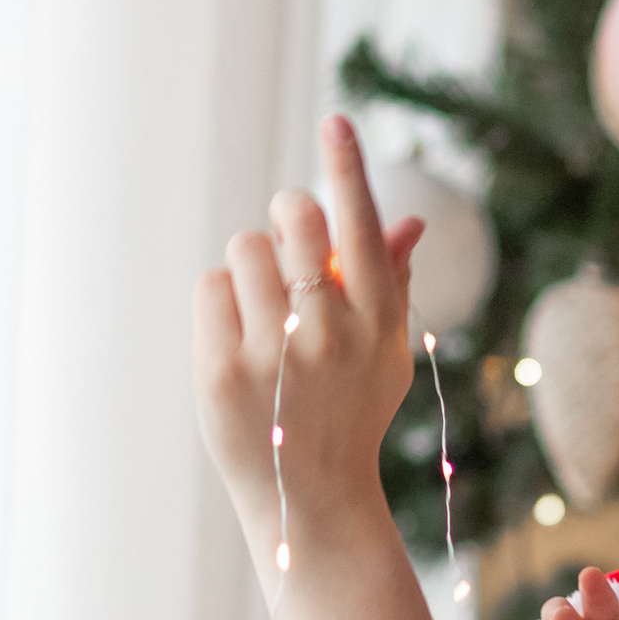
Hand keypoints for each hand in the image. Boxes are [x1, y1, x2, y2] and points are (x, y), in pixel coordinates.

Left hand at [193, 115, 420, 590]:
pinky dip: (220, 303)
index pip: (362, 226)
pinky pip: (209, 287)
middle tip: (287, 250)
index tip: (335, 119)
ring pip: (245, 247)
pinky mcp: (221, 371)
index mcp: (376, 321)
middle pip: (293, 219)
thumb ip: (392, 282)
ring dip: (250, 268)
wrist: (310, 500)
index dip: (348, 169)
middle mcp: (328, 332)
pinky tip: (237, 338)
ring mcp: (272, 353)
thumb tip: (409, 220)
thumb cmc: (350, 413)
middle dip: (286, 219)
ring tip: (263, 313)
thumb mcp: (385, 352)